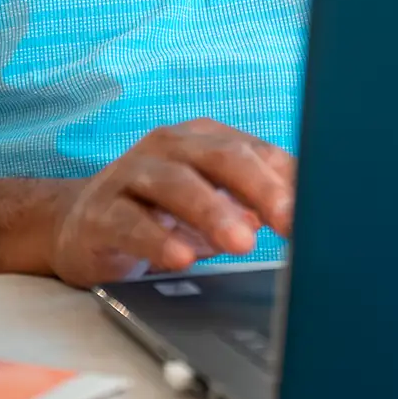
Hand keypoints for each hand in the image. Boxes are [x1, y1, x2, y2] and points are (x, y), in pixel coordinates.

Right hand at [50, 119, 296, 287]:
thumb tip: (309, 217)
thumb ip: (256, 205)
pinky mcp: (100, 213)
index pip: (255, 152)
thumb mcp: (213, 205)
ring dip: (212, 211)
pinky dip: (158, 240)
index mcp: (203, 141)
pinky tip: (180, 257)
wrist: (78, 226)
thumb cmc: (160, 214)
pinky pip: (130, 223)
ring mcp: (130, 176)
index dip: (289, 181)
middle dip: (259, 187)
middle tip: (288, 220)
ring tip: (241, 242)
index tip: (319, 212)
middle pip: (220, 157)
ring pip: (175, 184)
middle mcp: (168, 148)